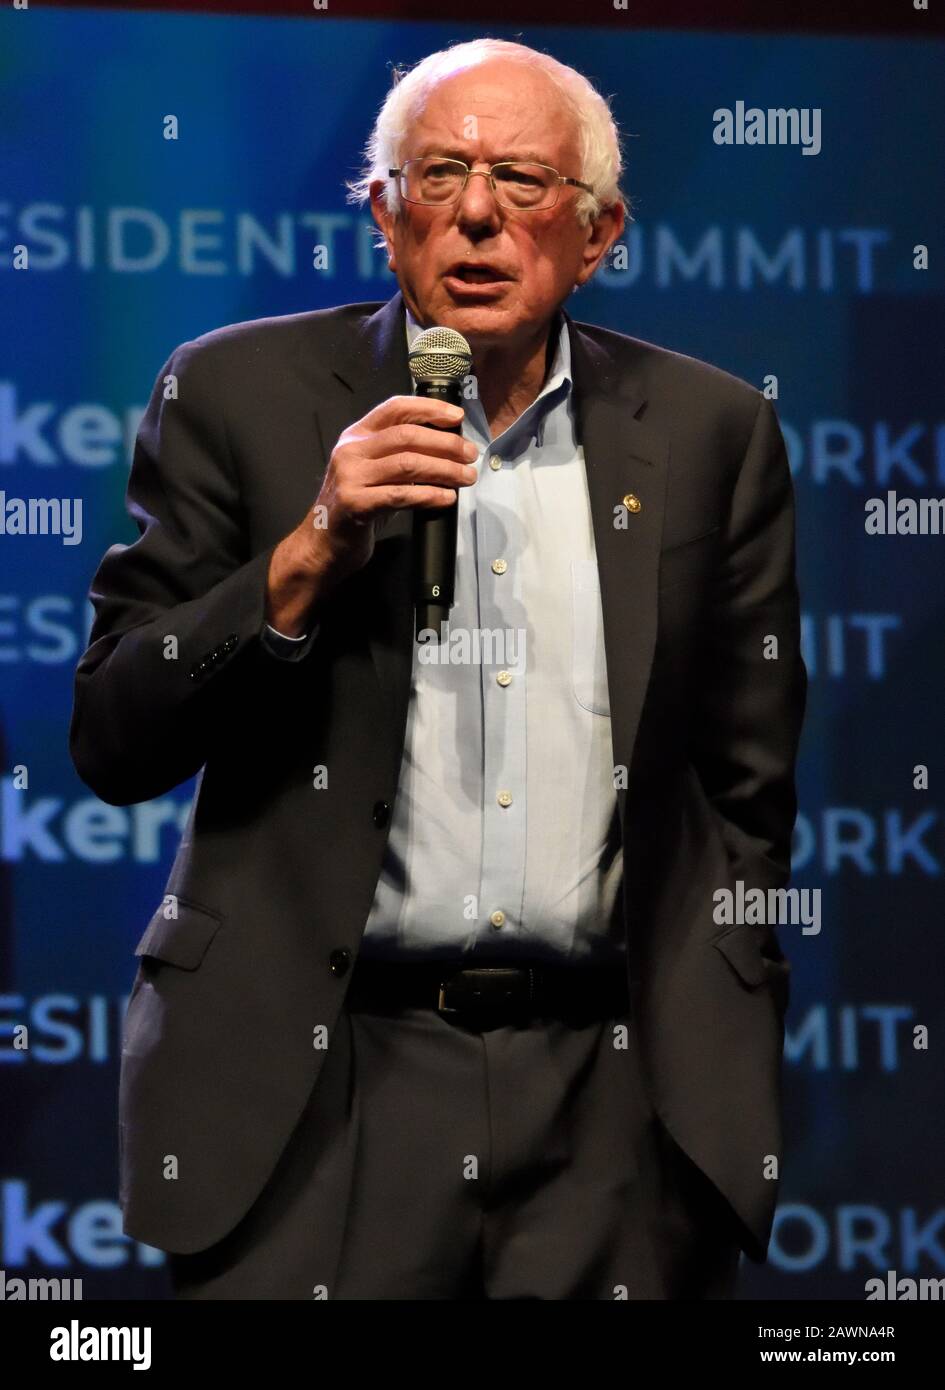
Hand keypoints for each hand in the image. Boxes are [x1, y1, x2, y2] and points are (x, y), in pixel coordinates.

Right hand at [265, 395, 477, 634]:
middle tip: (469, 454)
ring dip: (444, 469)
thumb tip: (446, 449)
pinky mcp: (355, 504)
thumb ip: (398, 456)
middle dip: (445, 444)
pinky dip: (429, 495)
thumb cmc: (355, 509)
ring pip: (407, 464)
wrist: (321, 545)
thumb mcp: (372, 474)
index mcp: (356, 436)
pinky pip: (401, 495)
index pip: (394, 408)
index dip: (428, 408)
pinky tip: (447, 498)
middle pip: (406, 435)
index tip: (456, 417)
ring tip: (466, 477)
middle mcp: (351, 451)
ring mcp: (350, 477)